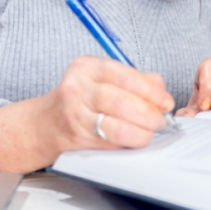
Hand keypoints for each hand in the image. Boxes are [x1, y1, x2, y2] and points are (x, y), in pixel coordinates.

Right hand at [0, 56, 174, 172]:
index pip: (124, 75)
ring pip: (115, 125)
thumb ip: (134, 80)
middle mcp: (77, 88)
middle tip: (160, 119)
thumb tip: (162, 92)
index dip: (150, 90)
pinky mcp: (76, 138)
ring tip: (150, 131)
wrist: (45, 124)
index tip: (165, 101)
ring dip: (140, 131)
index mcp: (86, 67)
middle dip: (147, 113)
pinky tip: (135, 140)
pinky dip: (127, 143)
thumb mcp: (101, 79)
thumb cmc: (80, 99)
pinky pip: (108, 142)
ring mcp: (74, 114)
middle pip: (120, 101)